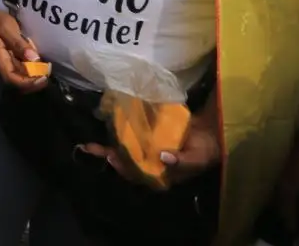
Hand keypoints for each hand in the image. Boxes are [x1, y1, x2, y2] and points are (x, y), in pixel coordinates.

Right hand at [0, 1, 47, 91]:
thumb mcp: (7, 29)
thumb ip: (19, 44)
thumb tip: (34, 59)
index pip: (12, 79)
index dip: (27, 83)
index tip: (42, 78)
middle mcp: (2, 65)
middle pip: (18, 81)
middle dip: (34, 81)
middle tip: (47, 74)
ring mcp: (7, 63)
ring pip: (21, 76)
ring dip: (34, 75)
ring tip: (46, 68)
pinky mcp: (11, 58)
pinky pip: (22, 68)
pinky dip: (32, 67)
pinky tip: (40, 61)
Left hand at [82, 107, 219, 184]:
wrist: (209, 134)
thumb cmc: (204, 151)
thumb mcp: (197, 158)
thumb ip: (181, 161)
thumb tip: (163, 157)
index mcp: (160, 175)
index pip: (137, 174)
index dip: (123, 167)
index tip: (112, 157)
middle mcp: (150, 164)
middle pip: (125, 163)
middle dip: (108, 156)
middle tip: (91, 148)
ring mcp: (147, 151)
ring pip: (124, 150)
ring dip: (108, 146)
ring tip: (89, 145)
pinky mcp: (147, 138)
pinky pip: (131, 137)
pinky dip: (119, 132)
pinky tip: (107, 124)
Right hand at [273, 135, 298, 234]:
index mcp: (287, 190)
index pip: (286, 212)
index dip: (290, 224)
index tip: (293, 233)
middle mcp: (279, 184)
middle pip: (280, 205)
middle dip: (285, 215)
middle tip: (290, 225)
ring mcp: (280, 176)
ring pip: (280, 196)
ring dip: (285, 205)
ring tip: (290, 213)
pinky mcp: (283, 170)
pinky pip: (282, 188)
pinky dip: (286, 196)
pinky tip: (292, 198)